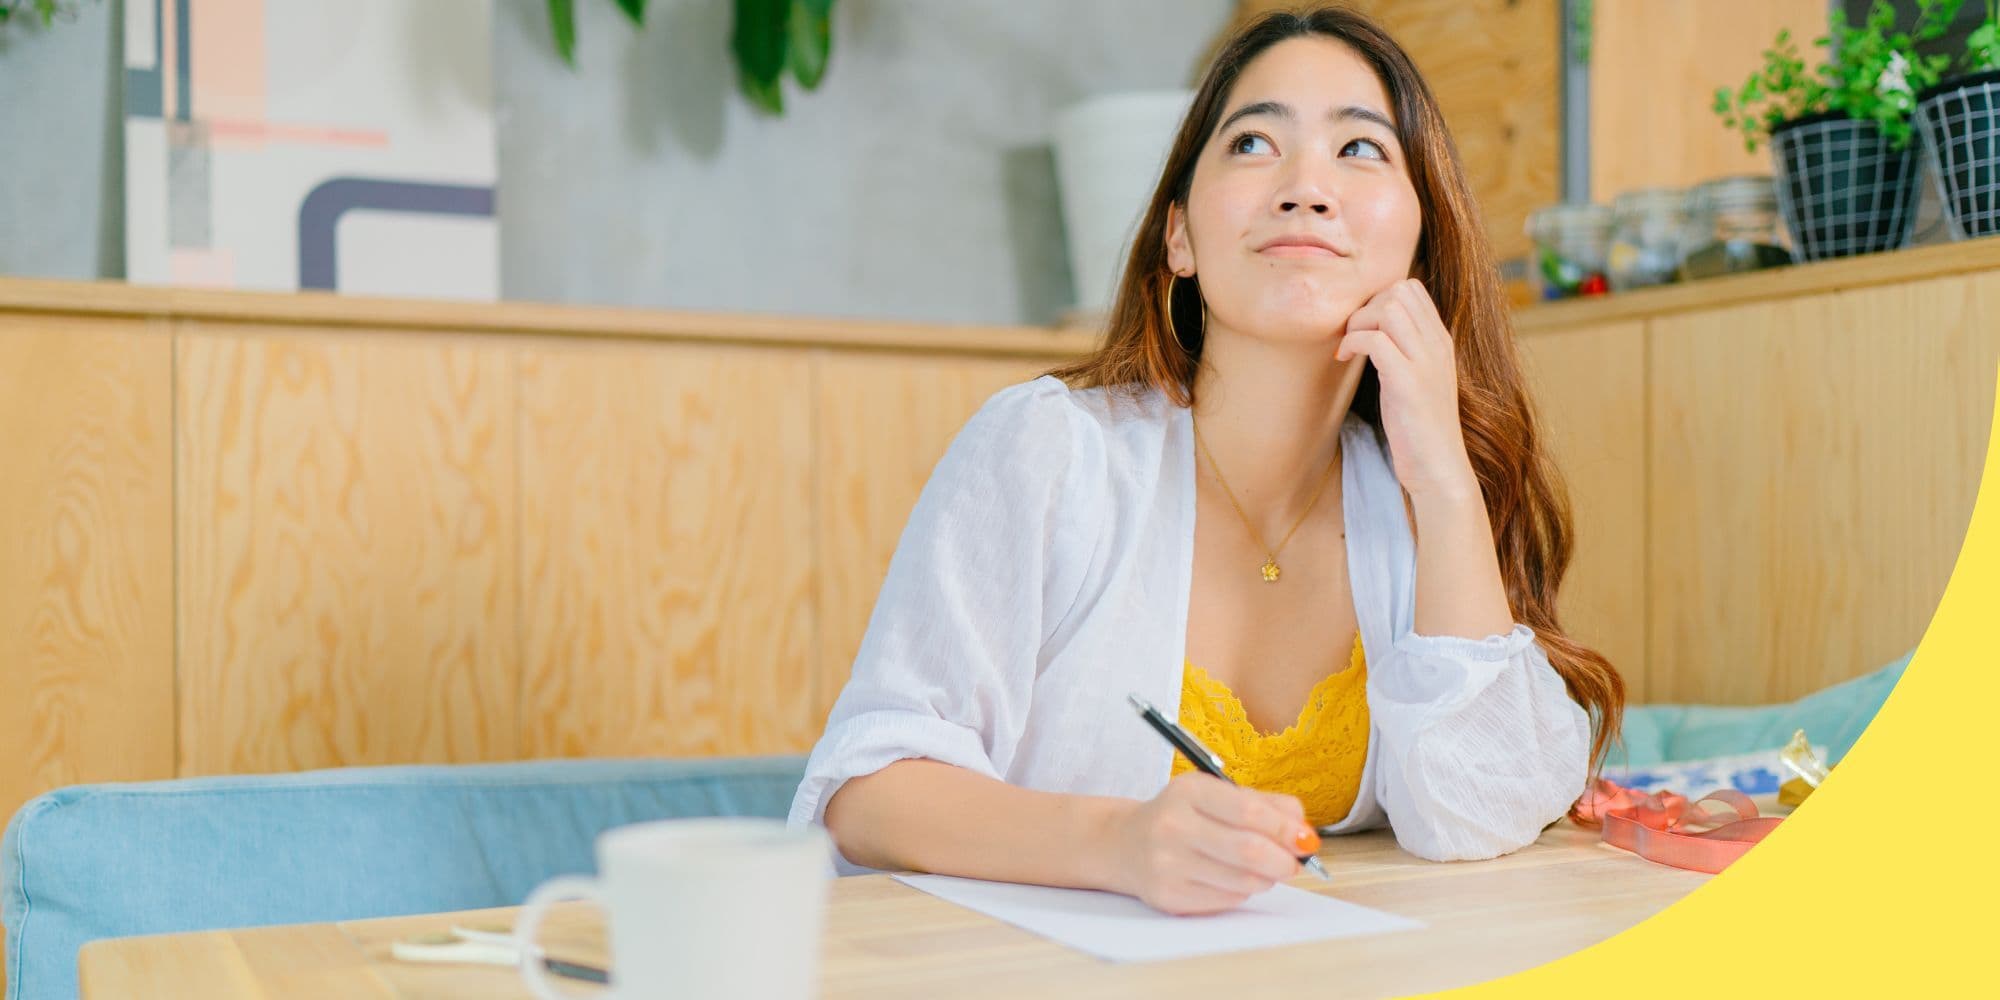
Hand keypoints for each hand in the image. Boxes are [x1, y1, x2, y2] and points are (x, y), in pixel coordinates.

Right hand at [1101, 773, 1318, 914]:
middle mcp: (1172, 825)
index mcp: (1188, 791)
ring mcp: (1167, 864)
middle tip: (1294, 862)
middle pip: (1249, 851)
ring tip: (1261, 868)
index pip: (1249, 811)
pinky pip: (1227, 900)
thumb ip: (1265, 805)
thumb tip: (1304, 831)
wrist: (1125, 843)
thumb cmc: (1183, 816)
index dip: (1285, 828)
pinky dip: (1242, 892)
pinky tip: (1231, 879)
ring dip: (1265, 878)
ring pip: (1243, 881)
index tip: (1306, 839)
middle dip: (1284, 860)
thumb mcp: (1216, 795)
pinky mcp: (1168, 896)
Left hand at [1336, 278, 1478, 499]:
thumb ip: (1402, 351)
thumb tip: (1370, 330)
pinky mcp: (1409, 384)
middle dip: (1365, 306)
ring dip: (1358, 322)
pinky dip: (1353, 342)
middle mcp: (1437, 346)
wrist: (1439, 469)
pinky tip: (1344, 359)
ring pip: (1389, 309)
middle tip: (1352, 336)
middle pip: (1399, 290)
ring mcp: (1426, 363)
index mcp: (1440, 342)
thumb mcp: (1416, 380)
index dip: (1377, 298)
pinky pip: (1377, 341)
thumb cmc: (1419, 428)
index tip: (1362, 326)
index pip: (1411, 289)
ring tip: (1349, 346)